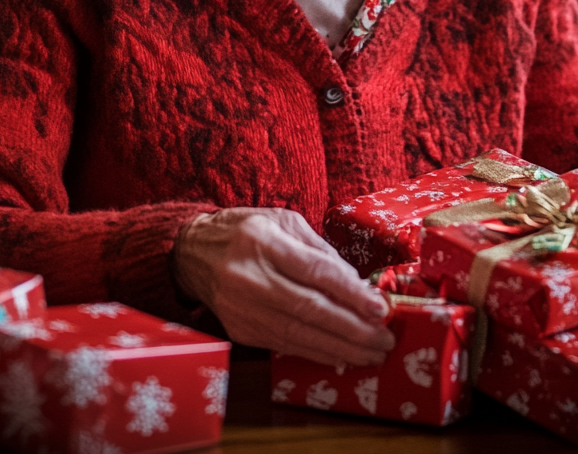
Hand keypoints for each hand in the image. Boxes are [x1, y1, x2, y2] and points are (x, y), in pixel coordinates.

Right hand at [172, 207, 394, 365]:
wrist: (193, 253)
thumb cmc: (246, 231)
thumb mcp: (283, 221)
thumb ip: (318, 249)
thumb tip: (354, 281)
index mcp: (264, 242)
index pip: (314, 272)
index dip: (349, 293)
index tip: (379, 307)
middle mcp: (251, 278)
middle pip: (309, 310)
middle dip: (352, 329)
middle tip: (384, 339)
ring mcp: (243, 309)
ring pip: (298, 335)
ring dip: (340, 348)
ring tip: (372, 353)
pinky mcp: (241, 330)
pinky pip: (285, 346)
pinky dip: (316, 353)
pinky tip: (341, 356)